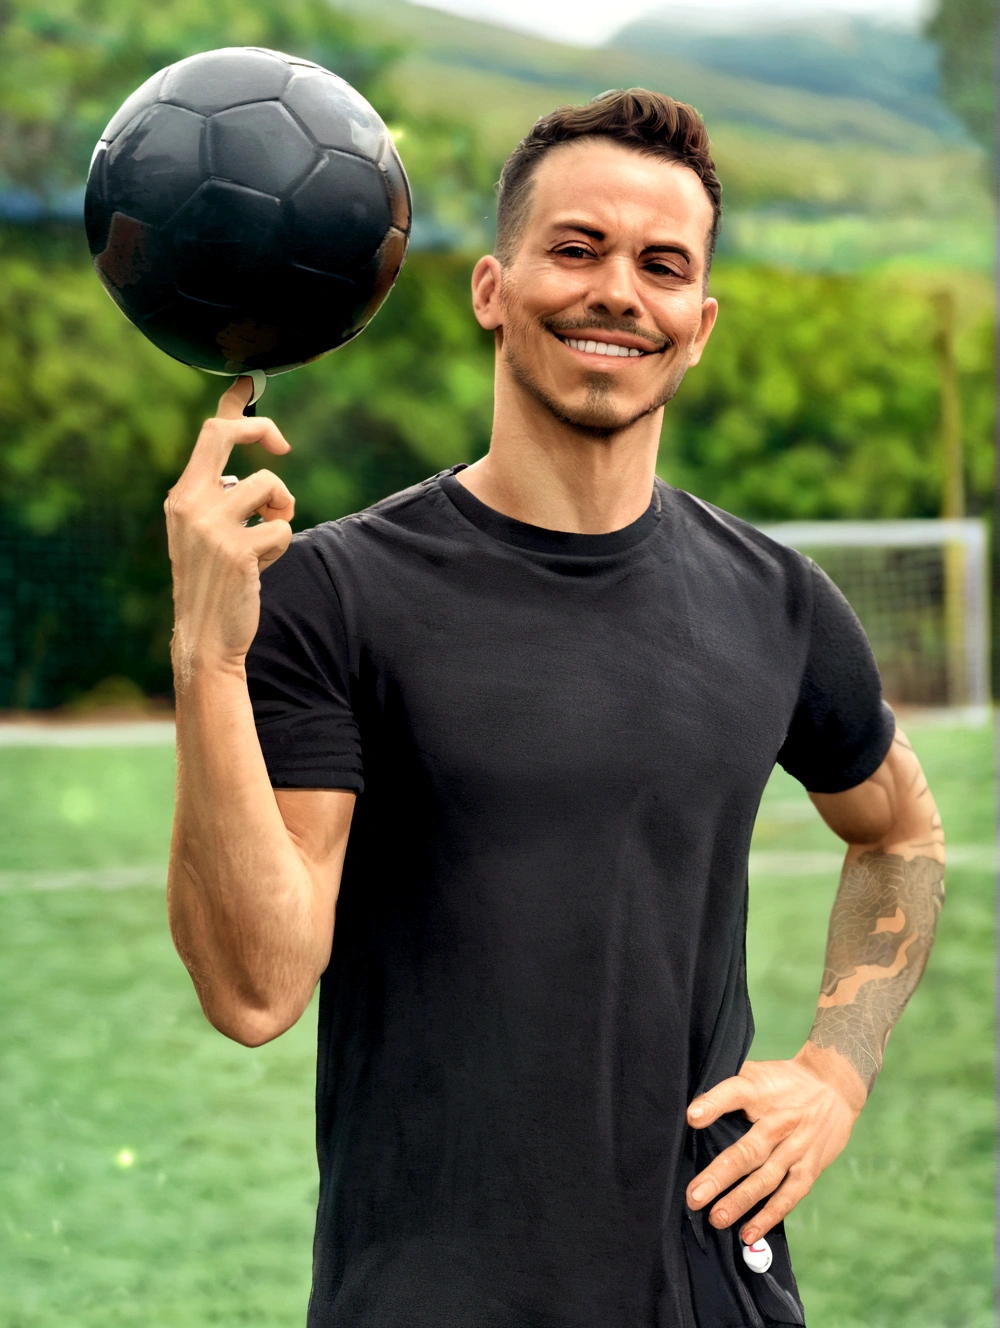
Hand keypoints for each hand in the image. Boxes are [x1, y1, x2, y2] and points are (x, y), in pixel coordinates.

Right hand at [165, 377, 293, 684]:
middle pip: (226, 434)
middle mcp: (190, 502)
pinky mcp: (237, 548)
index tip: (252, 383)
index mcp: (182, 496)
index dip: (234, 404)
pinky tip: (263, 565)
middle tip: (282, 445)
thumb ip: (222, 501)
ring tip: (266, 538)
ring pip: (270, 484)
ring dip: (282, 509)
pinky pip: (283, 525)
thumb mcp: (206, 534)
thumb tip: (260, 474)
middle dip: (261, 429)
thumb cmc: (214, 583)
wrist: (204, 636)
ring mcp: (212, 524)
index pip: (208, 434)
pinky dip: (281, 543)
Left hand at [685, 1043, 864, 1244]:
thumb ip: (726, 1091)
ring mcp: (797, 1149)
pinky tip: (748, 1233)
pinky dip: (770, 1215)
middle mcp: (781, 1122)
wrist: (834, 1086)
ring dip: (741, 1201)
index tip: (691, 1117)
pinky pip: (789, 1196)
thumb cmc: (783, 1082)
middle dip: (721, 1174)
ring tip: (716, 1219)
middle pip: (749, 1149)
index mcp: (762, 1091)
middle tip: (694, 1196)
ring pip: (767, 1178)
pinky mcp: (809, 1168)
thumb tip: (690, 1110)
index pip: (735, 1092)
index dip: (713, 1104)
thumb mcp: (755, 1074)